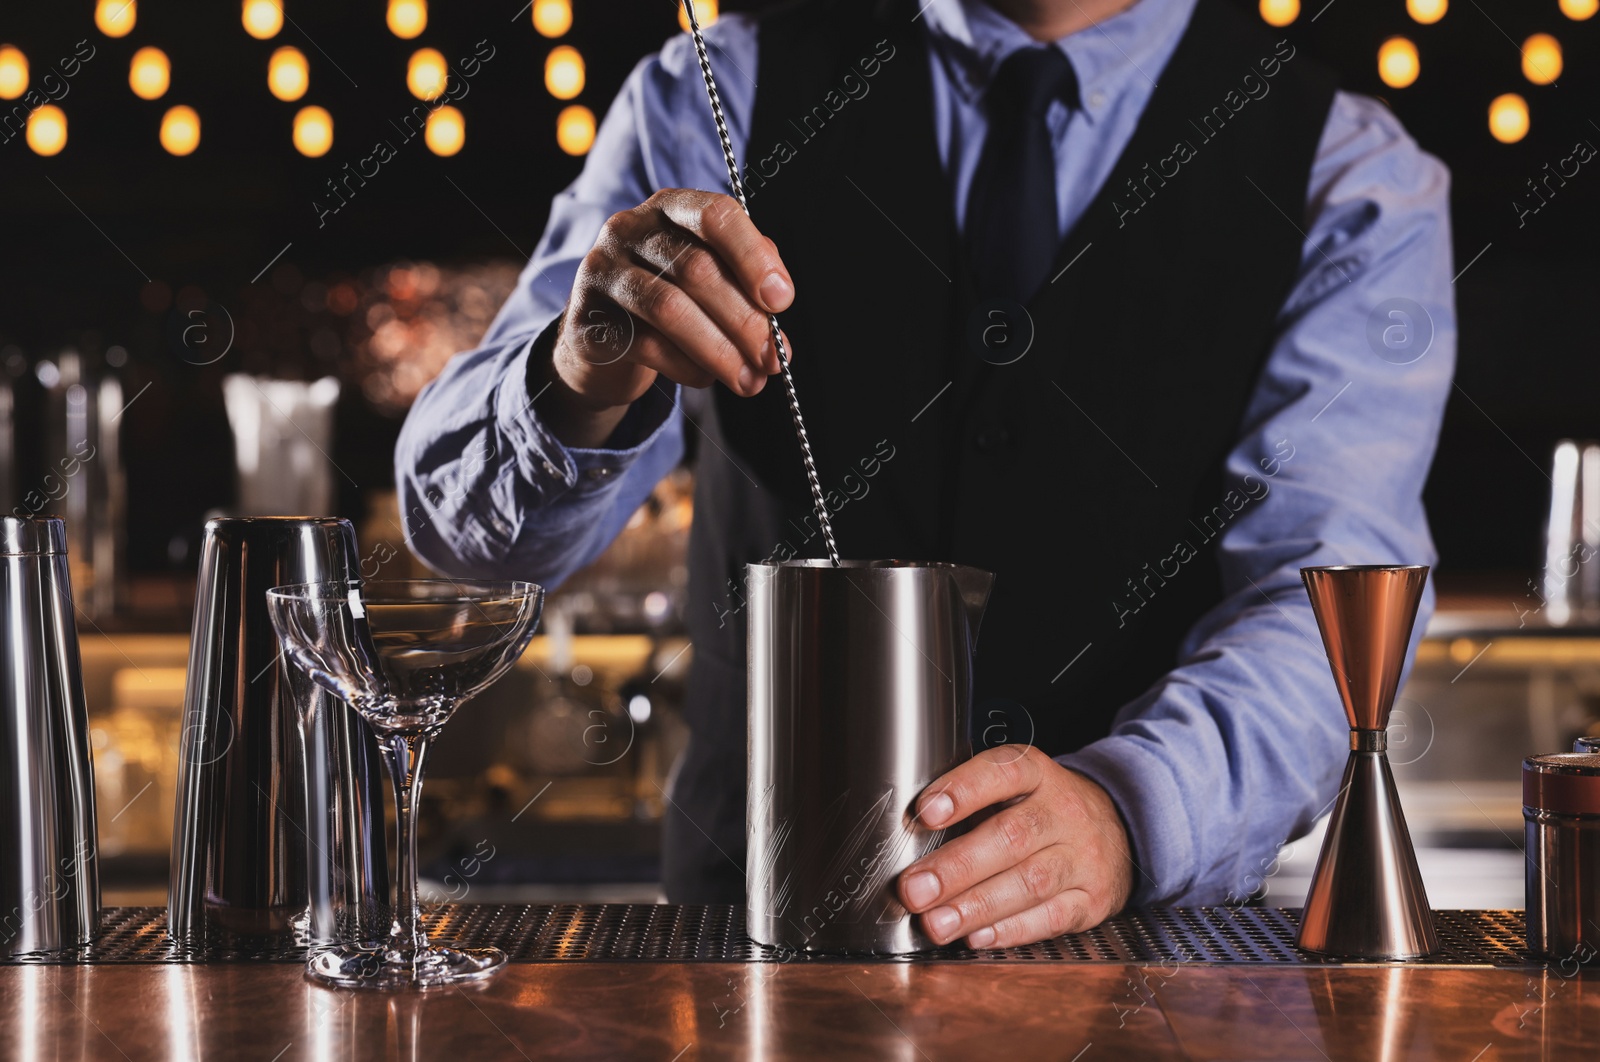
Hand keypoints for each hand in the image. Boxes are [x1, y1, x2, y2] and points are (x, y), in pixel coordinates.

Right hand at [539, 188, 794, 443]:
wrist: (607, 337)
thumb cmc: (672, 296)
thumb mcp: (712, 274)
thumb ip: (747, 276)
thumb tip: (777, 304)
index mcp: (669, 207)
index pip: (714, 215)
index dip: (753, 258)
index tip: (782, 301)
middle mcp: (628, 229)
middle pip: (696, 268)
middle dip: (744, 320)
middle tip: (773, 359)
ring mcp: (600, 272)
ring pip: (669, 309)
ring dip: (719, 350)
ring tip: (750, 381)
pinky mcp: (586, 319)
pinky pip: (645, 345)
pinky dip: (686, 367)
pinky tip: (707, 378)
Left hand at [896, 745, 1134, 948]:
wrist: (1118, 829)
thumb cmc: (1042, 809)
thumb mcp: (1014, 787)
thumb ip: (970, 802)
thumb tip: (909, 836)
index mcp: (1036, 774)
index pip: (1003, 772)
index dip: (963, 791)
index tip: (925, 812)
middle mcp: (1063, 812)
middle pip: (1011, 836)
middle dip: (957, 867)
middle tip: (915, 889)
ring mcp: (1082, 857)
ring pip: (1030, 882)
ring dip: (977, 906)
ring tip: (936, 922)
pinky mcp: (1093, 899)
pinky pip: (1051, 918)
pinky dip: (1010, 930)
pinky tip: (976, 936)